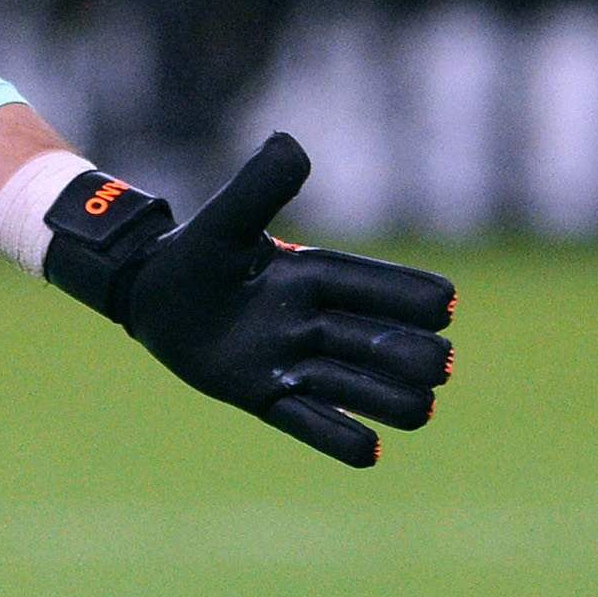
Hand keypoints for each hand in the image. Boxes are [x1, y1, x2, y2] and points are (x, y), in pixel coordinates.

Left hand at [39, 134, 456, 467]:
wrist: (152, 294)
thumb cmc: (194, 252)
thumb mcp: (225, 218)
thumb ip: (260, 186)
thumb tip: (290, 144)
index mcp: (313, 276)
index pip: (374, 285)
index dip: (409, 295)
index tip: (445, 304)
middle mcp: (312, 321)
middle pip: (377, 342)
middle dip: (410, 354)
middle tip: (437, 365)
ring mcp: (292, 361)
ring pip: (354, 385)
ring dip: (389, 397)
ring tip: (421, 409)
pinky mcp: (264, 394)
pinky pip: (308, 420)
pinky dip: (338, 437)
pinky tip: (371, 452)